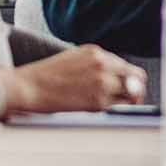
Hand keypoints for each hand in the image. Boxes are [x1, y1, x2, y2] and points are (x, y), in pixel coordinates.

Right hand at [0, 45, 144, 116]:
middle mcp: (103, 64)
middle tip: (132, 102)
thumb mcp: (73, 59)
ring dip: (129, 102)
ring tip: (121, 110)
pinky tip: (107, 113)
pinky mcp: (97, 101)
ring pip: (131, 94)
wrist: (28, 87)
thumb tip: (116, 77)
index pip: (128, 67)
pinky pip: (117, 107)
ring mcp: (102, 82)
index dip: (132, 81)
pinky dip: (116, 111)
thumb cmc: (45, 76)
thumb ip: (96, 65)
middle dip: (137, 91)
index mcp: (96, 53)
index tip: (130, 89)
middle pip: (137, 79)